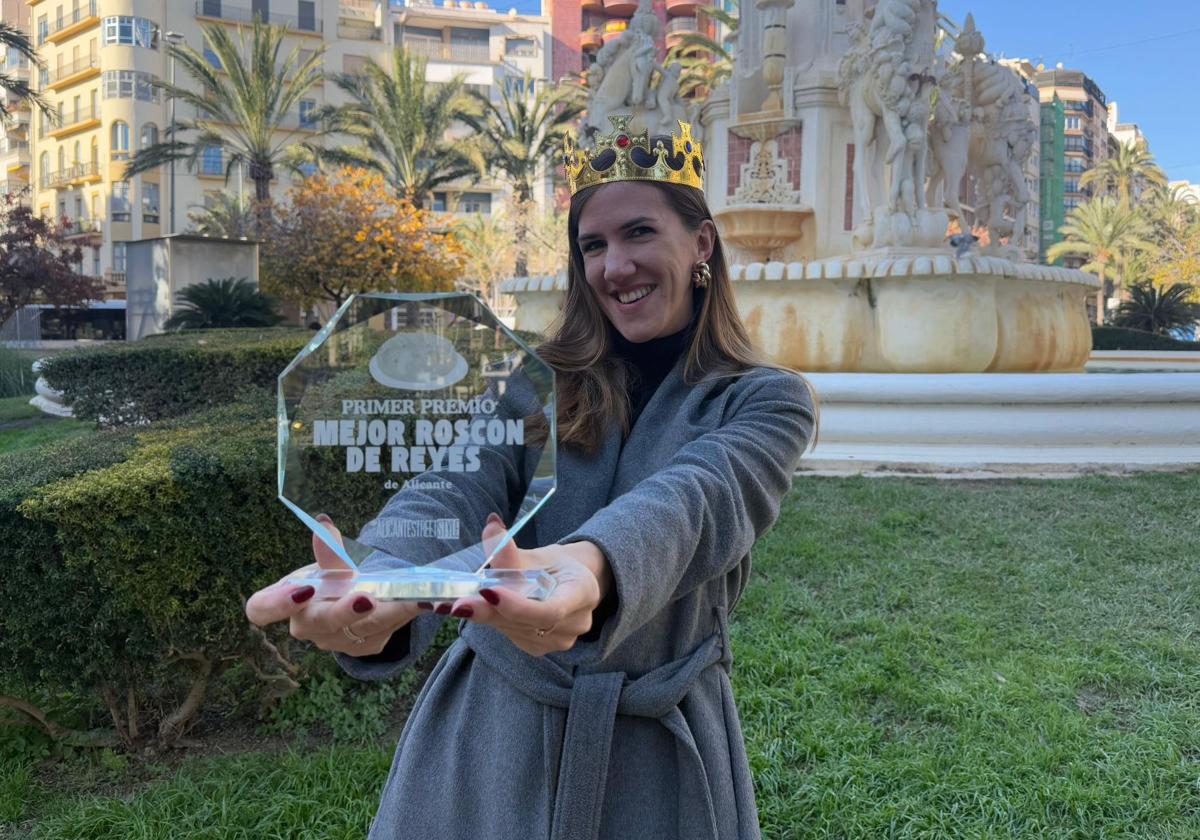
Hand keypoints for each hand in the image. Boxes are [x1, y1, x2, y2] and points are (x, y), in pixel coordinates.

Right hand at [245, 515, 423, 655]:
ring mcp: (335, 641)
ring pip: (361, 630)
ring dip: (388, 613)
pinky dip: (403, 615)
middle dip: (344, 612)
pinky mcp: (364, 646)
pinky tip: (423, 601)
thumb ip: (328, 550)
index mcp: (284, 601)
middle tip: (367, 598)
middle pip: (321, 623)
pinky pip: (384, 633)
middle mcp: (307, 627)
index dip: (276, 604)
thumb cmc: (328, 579)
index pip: (261, 610)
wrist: (351, 600)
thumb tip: (324, 523)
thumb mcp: (327, 562)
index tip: (302, 589)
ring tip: (411, 597)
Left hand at [445, 514, 612, 656]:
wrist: (570, 583)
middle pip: (526, 622)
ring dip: (488, 616)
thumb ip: (511, 549)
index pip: (550, 609)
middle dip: (489, 611)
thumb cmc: (555, 565)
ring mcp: (560, 641)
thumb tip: (491, 526)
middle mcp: (576, 623)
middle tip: (454, 604)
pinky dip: (495, 621)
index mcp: (583, 593)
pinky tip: (482, 608)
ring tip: (462, 602)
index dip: (517, 605)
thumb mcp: (537, 554)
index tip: (487, 592)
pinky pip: (512, 635)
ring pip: (515, 630)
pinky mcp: (540, 648)